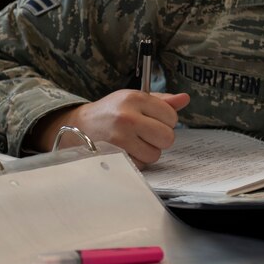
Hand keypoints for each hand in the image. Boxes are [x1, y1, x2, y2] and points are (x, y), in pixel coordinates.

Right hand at [34, 90, 190, 166]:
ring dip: (147, 151)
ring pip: (155, 154)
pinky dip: (136, 160)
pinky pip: (141, 164)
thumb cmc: (112, 112)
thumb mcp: (134, 100)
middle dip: (159, 139)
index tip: (152, 120)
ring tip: (133, 142)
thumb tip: (185, 98)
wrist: (78, 126)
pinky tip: (125, 150)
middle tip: (145, 134)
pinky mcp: (114, 155)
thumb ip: (162, 101)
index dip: (166, 121)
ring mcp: (120, 138)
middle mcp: (128, 117)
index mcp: (135, 98)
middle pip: (167, 137)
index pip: (171, 116)